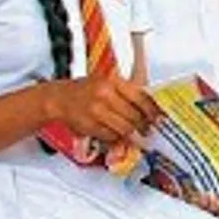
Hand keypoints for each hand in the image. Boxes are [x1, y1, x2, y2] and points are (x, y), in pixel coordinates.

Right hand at [42, 75, 156, 143]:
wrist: (59, 98)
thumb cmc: (85, 90)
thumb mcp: (108, 82)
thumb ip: (128, 92)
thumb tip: (151, 107)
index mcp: (112, 81)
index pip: (140, 97)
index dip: (152, 110)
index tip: (159, 118)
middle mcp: (104, 95)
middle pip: (134, 116)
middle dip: (143, 125)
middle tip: (147, 129)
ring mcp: (96, 111)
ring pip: (124, 128)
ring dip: (130, 132)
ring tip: (132, 131)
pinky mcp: (89, 126)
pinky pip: (111, 136)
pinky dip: (115, 137)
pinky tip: (114, 132)